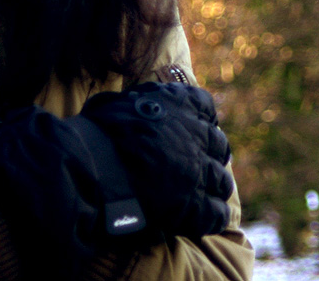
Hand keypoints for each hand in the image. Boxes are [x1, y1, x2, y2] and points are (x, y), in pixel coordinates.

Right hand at [78, 82, 233, 238]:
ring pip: (222, 180)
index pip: (205, 106)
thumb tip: (138, 99)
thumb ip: (141, 99)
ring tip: (204, 194)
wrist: (96, 166)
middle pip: (219, 145)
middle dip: (211, 154)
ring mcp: (200, 170)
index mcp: (182, 105)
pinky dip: (214, 217)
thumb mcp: (121, 101)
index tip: (195, 127)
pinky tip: (206, 219)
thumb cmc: (101, 132)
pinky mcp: (196, 204)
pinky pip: (217, 213)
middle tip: (198, 165)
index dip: (201, 119)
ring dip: (214, 186)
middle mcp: (198, 134)